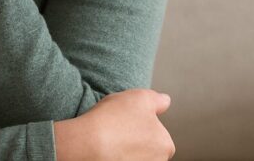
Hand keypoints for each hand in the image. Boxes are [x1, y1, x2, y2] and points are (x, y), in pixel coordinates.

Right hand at [54, 89, 174, 160]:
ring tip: (110, 141)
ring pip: (135, 157)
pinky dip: (115, 157)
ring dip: (126, 151)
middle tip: (119, 130)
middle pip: (148, 149)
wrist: (87, 144)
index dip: (143, 126)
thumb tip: (165, 101)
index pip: (159, 136)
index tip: (129, 122)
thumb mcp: (140, 97)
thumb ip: (158, 100)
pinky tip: (107, 151)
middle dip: (136, 141)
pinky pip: (121, 160)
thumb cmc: (114, 120)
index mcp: (166, 145)